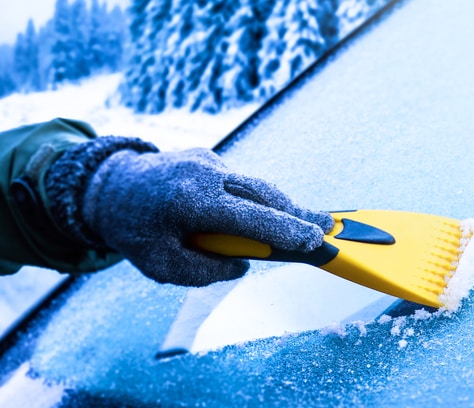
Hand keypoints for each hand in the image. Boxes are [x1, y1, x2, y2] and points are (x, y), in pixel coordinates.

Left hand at [81, 148, 333, 285]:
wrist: (105, 186)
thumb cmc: (134, 231)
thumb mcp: (160, 266)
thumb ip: (204, 271)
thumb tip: (242, 265)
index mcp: (190, 202)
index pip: (251, 218)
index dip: (286, 230)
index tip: (315, 240)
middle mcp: (203, 175)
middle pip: (263, 194)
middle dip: (297, 213)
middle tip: (328, 228)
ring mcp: (207, 160)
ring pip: (254, 186)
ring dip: (278, 207)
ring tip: (308, 224)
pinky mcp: (207, 156)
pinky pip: (238, 183)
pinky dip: (250, 200)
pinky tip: (257, 216)